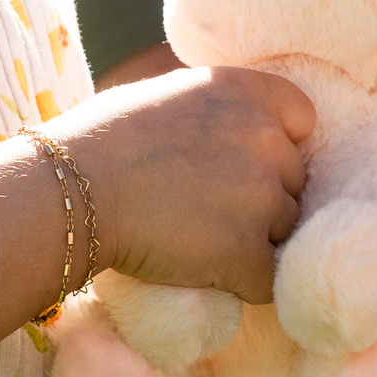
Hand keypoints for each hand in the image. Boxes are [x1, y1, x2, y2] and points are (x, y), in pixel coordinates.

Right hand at [53, 65, 312, 302]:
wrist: (73, 189)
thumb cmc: (101, 140)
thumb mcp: (171, 93)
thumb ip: (218, 108)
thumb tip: (233, 130)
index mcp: (247, 92)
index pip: (303, 120)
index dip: (278, 146)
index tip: (244, 163)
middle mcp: (266, 138)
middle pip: (293, 180)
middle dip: (261, 198)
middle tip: (207, 209)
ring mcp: (262, 197)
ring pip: (285, 230)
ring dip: (254, 241)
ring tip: (200, 241)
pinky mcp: (247, 253)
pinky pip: (270, 279)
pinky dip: (245, 284)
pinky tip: (208, 274)